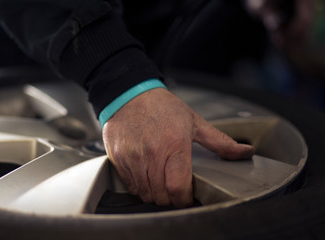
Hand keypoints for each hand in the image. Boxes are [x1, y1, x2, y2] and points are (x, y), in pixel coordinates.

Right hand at [102, 88, 253, 207]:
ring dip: (155, 194)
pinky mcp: (118, 159)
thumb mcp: (194, 121)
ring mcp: (132, 157)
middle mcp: (152, 154)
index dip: (184, 200)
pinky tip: (146, 175)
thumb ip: (220, 142)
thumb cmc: (162, 107)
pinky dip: (140, 186)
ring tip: (161, 181)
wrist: (129, 95)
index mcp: (174, 145)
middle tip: (175, 190)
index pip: (178, 188)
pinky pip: (130, 185)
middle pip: (161, 195)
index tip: (187, 198)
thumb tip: (246, 152)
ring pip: (145, 193)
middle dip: (171, 199)